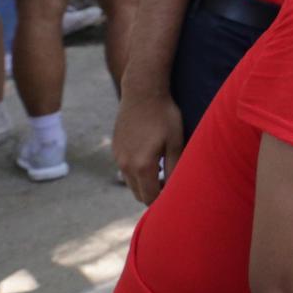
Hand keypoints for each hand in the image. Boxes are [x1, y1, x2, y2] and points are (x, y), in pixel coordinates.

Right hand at [113, 90, 184, 204]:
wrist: (142, 91)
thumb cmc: (164, 116)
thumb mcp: (176, 142)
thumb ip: (175, 168)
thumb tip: (176, 189)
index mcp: (142, 166)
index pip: (150, 198)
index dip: (164, 200)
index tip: (177, 192)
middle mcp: (125, 165)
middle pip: (139, 194)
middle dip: (154, 193)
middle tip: (172, 182)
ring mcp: (117, 157)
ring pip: (131, 182)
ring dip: (145, 182)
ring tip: (164, 168)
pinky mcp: (115, 148)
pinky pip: (126, 168)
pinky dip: (137, 170)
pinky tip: (152, 155)